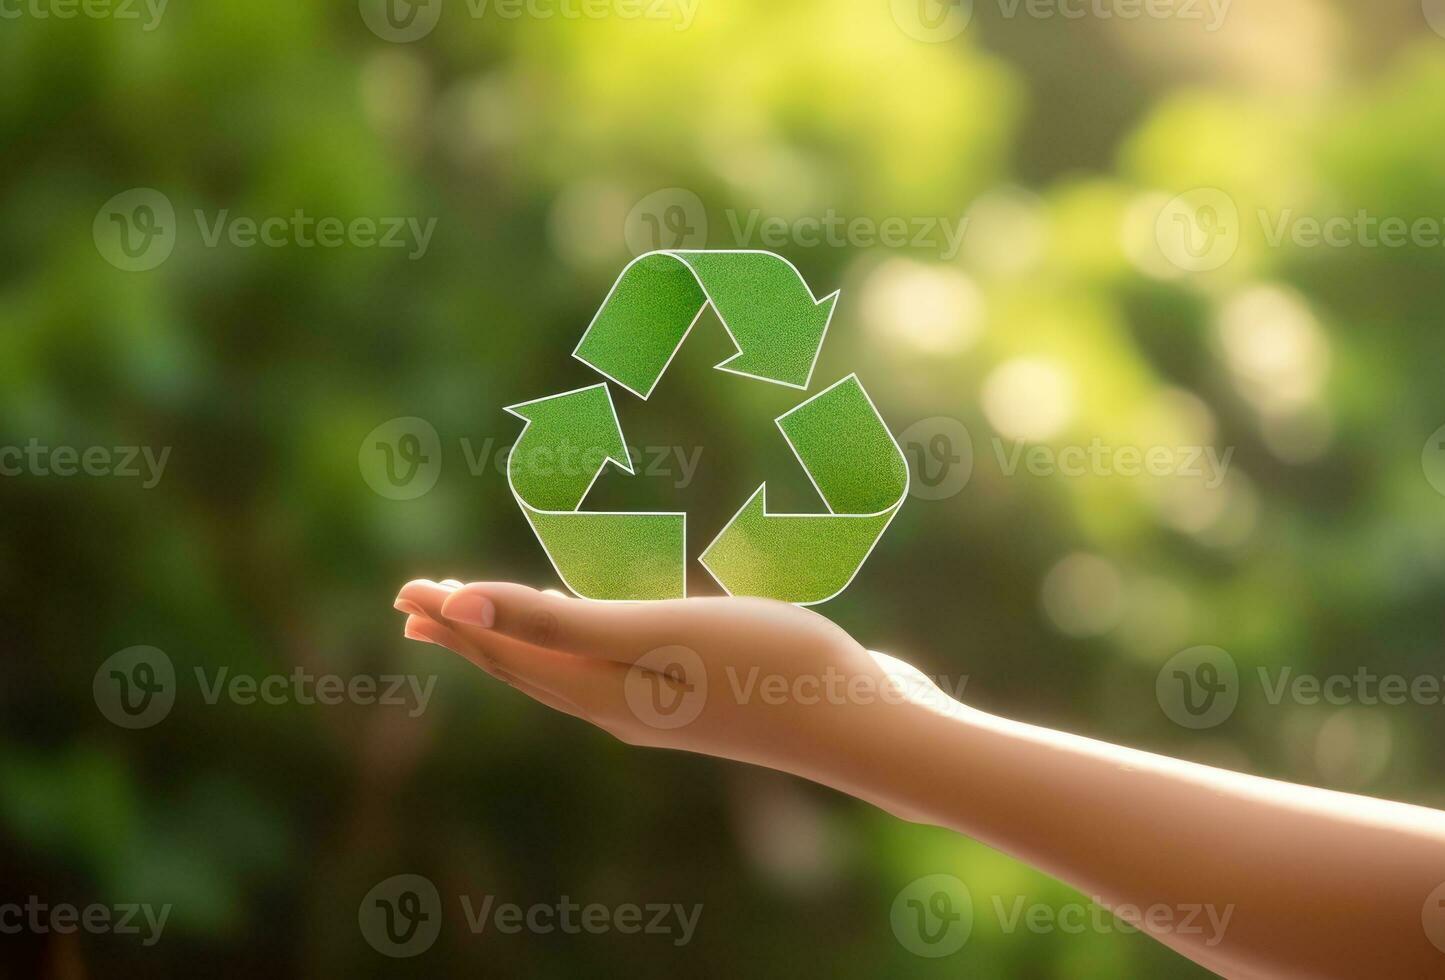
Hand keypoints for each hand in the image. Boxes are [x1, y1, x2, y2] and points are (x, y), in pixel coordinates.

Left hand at [392, 579, 958, 813]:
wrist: (861, 721)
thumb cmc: (764, 667)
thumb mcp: (654, 633)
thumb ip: (559, 622)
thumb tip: (460, 607)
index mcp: (599, 692)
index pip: (507, 652)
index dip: (455, 618)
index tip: (408, 592)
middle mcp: (620, 706)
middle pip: (526, 667)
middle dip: (472, 631)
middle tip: (420, 604)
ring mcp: (662, 704)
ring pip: (567, 669)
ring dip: (520, 638)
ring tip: (489, 618)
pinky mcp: (701, 691)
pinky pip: (615, 663)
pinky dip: (582, 641)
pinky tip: (600, 627)